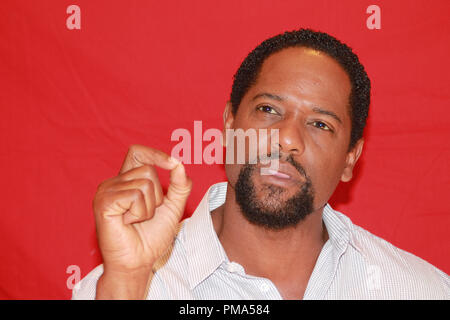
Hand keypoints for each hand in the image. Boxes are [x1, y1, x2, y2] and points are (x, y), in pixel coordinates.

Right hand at [93, 145, 191, 298]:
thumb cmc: (151, 237)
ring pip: (144, 184)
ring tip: (135, 220)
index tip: (172, 163)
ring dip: (148, 208)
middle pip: (148, 170)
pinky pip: (135, 196)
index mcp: (127, 180)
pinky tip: (127, 223)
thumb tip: (179, 164)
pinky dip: (139, 213)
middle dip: (157, 196)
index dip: (155, 154)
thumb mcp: (172, 207)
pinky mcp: (104, 202)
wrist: (138, 262)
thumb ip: (180, 186)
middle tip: (144, 215)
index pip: (138, 152)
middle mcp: (114, 182)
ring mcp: (106, 191)